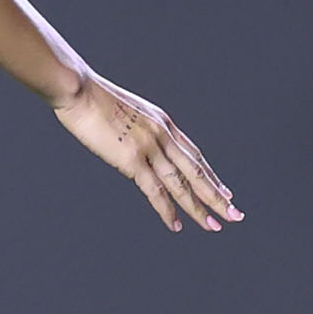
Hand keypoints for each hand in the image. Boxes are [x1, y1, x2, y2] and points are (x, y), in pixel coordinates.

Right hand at [53, 75, 243, 233]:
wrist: (77, 88)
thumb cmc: (91, 97)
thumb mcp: (124, 111)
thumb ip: (136, 128)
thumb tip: (132, 141)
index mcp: (162, 121)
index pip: (194, 154)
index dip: (210, 175)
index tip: (224, 191)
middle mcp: (162, 134)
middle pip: (197, 171)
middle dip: (217, 195)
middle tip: (235, 214)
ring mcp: (149, 146)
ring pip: (182, 184)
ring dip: (199, 207)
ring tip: (214, 225)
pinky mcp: (132, 159)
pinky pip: (155, 191)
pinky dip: (167, 210)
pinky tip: (176, 224)